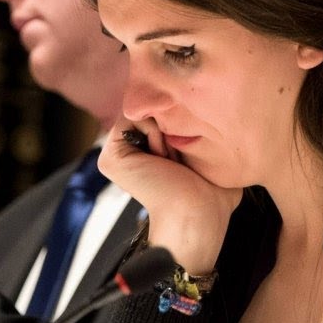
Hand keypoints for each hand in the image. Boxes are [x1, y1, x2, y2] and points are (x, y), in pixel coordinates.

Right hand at [99, 118, 241, 274]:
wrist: (198, 211)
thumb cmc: (211, 192)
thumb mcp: (207, 155)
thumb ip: (197, 133)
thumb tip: (202, 110)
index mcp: (145, 153)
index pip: (161, 115)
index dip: (180, 123)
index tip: (189, 154)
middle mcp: (128, 153)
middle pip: (151, 111)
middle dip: (172, 126)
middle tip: (179, 160)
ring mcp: (116, 155)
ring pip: (143, 113)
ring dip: (165, 131)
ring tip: (171, 161)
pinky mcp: (111, 155)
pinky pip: (132, 118)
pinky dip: (154, 132)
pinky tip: (161, 159)